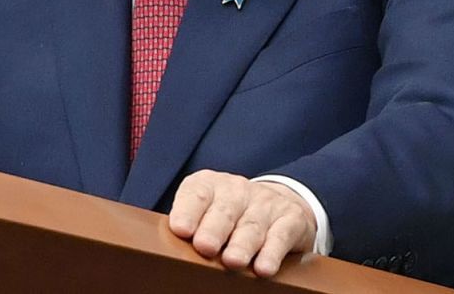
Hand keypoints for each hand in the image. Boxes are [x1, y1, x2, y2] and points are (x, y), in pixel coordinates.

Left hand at [168, 170, 315, 276]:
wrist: (280, 203)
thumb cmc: (230, 214)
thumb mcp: (206, 211)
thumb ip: (188, 224)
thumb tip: (163, 248)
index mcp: (210, 185)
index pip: (197, 193)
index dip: (188, 211)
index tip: (180, 229)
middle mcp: (237, 190)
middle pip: (224, 209)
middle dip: (214, 228)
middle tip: (204, 247)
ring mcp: (265, 203)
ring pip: (252, 225)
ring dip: (242, 244)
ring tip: (232, 261)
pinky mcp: (291, 219)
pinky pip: (281, 235)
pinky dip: (272, 252)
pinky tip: (264, 268)